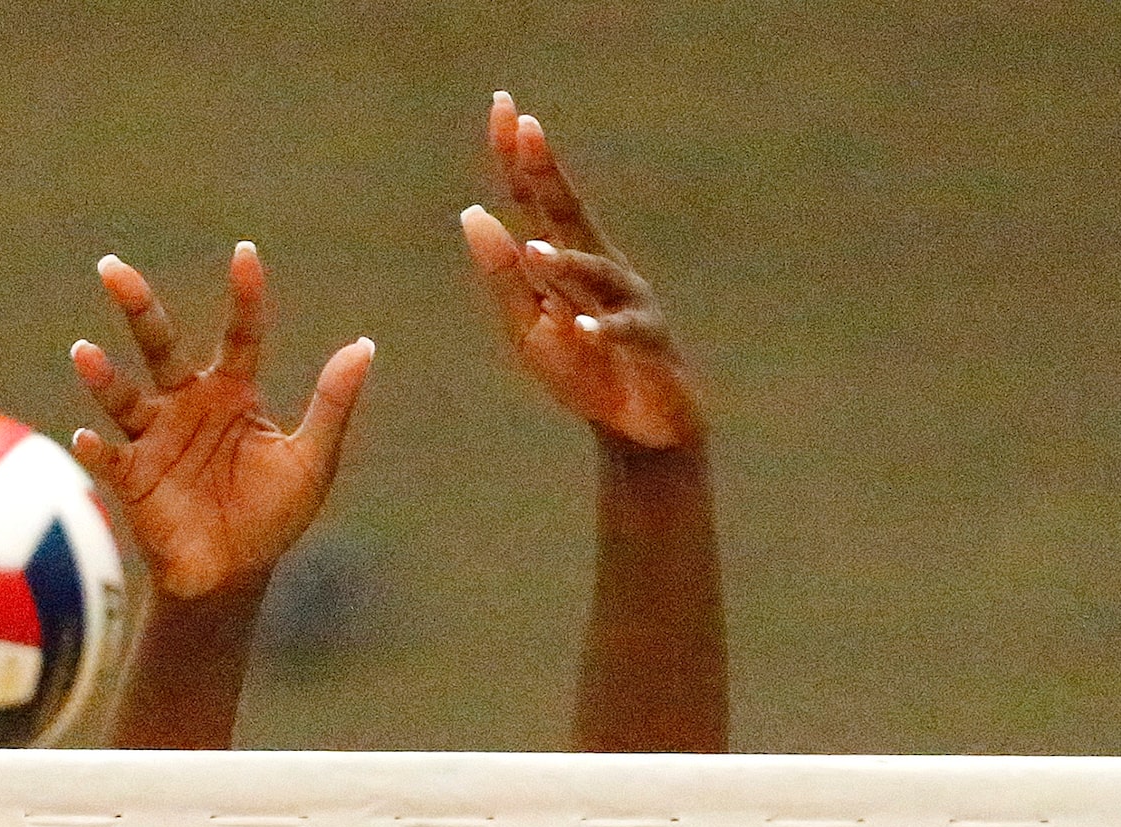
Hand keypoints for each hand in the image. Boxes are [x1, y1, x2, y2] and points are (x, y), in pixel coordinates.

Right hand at [68, 244, 373, 599]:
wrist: (235, 576)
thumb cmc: (272, 517)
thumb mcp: (311, 461)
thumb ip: (332, 405)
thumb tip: (364, 346)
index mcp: (233, 392)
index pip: (240, 334)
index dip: (244, 296)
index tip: (245, 255)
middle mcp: (186, 404)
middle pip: (159, 345)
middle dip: (137, 307)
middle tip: (111, 269)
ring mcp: (155, 438)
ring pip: (124, 397)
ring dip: (103, 377)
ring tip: (85, 353)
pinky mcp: (133, 478)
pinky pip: (111, 459)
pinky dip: (96, 449)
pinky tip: (85, 438)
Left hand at [460, 93, 704, 452]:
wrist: (640, 425)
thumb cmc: (584, 368)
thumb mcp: (528, 326)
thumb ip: (503, 276)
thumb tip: (472, 213)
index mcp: (569, 259)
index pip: (538, 201)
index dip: (520, 158)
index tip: (504, 107)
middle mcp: (603, 268)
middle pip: (571, 214)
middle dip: (547, 173)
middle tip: (526, 129)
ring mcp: (630, 302)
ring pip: (597, 274)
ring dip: (565, 265)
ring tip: (533, 254)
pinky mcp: (648, 345)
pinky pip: (623, 334)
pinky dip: (600, 331)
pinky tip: (577, 328)